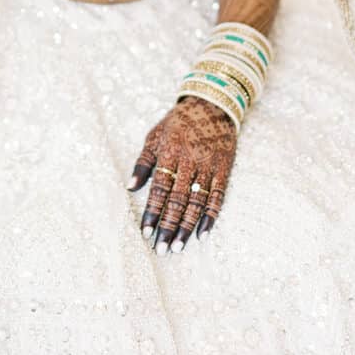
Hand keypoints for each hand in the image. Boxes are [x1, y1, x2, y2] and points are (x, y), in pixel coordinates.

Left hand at [127, 95, 236, 253]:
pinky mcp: (224, 169)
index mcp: (170, 152)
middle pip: (178, 200)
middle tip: (162, 249)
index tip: (146, 233)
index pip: (159, 188)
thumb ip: (143, 162)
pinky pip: (218, 197)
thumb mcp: (155, 135)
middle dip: (168, 226)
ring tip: (178, 247)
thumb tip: (130, 188)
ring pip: (197, 202)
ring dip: (187, 227)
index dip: (152, 212)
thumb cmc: (178, 123)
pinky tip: (202, 234)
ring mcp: (208, 166)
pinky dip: (211, 216)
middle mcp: (189, 161)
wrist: (212, 105)